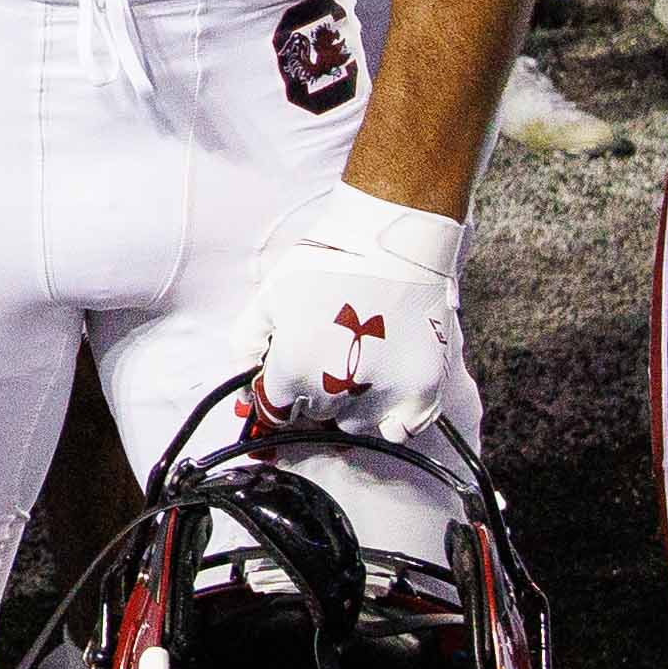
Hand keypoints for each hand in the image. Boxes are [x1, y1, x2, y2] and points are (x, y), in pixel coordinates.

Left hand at [241, 184, 475, 447]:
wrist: (393, 240)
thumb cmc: (331, 261)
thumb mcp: (270, 294)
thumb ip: (246, 343)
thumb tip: (245, 382)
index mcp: (295, 369)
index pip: (277, 413)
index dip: (279, 397)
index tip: (289, 382)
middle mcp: (337, 391)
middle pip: (316, 417)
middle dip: (314, 395)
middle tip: (327, 358)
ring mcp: (383, 394)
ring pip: (355, 425)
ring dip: (351, 407)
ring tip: (359, 365)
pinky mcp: (422, 389)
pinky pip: (403, 428)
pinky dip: (394, 419)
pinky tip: (386, 392)